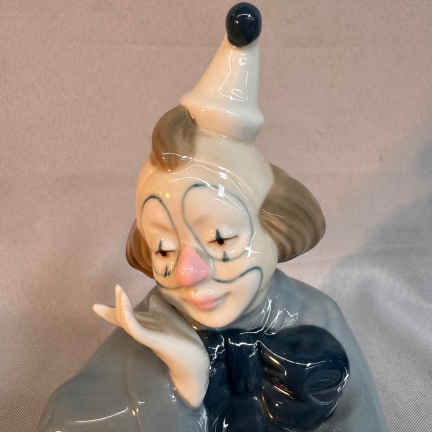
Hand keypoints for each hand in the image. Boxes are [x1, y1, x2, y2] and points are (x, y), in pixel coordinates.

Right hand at [93, 284, 209, 407]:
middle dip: (111, 313)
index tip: (97, 306)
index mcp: (147, 326)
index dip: (116, 309)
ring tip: (118, 290)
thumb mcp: (168, 317)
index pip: (128, 316)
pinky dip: (128, 315)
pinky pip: (136, 328)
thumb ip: (159, 307)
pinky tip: (125, 304)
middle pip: (124, 319)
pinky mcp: (153, 340)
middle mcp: (145, 330)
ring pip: (128, 321)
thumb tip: (153, 296)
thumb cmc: (182, 339)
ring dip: (121, 306)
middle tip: (96, 306)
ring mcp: (148, 335)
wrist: (194, 361)